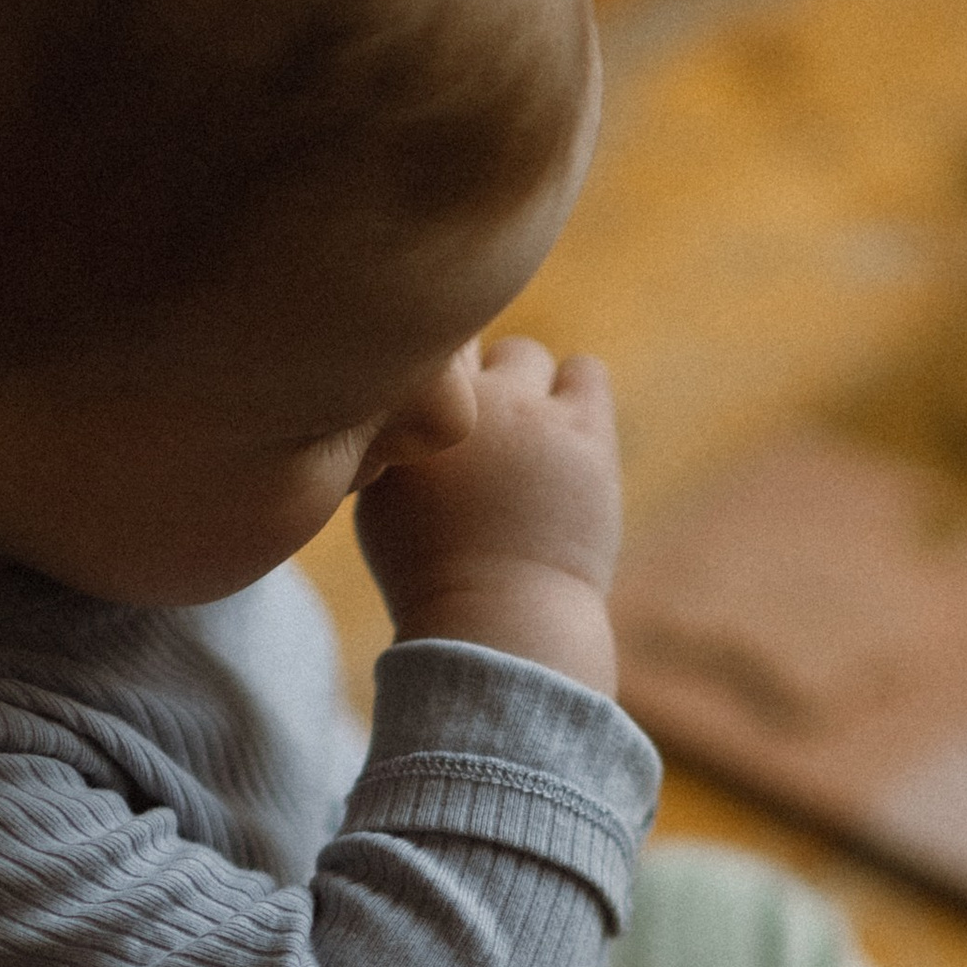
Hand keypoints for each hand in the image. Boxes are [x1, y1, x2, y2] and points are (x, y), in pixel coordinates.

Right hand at [356, 337, 621, 690]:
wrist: (498, 622)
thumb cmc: (432, 574)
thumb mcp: (380, 502)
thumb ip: (389, 437)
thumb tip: (408, 394)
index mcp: (400, 419)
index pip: (409, 349)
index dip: (421, 371)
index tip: (432, 408)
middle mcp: (460, 403)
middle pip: (461, 343)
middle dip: (467, 380)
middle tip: (479, 435)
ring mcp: (526, 414)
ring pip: (522, 353)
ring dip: (523, 384)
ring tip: (524, 438)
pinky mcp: (585, 432)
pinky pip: (585, 370)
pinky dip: (576, 389)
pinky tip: (568, 429)